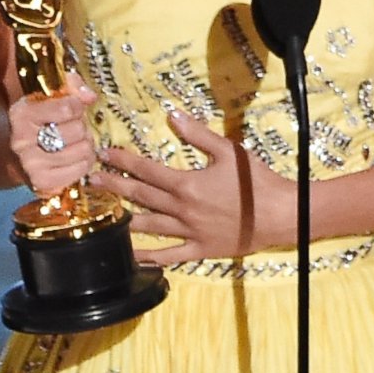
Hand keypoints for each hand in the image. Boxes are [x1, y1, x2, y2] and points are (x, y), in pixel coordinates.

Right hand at [5, 82, 99, 195]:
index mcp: (21, 114)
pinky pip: (81, 169)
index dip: (77, 107)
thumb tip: (90, 96)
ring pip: (83, 150)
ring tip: (76, 144)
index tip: (72, 110)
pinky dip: (84, 163)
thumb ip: (70, 86)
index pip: (67, 107)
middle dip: (81, 127)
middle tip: (74, 130)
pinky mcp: (43, 182)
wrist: (16, 158)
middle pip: (78, 129)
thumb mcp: (47, 98)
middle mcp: (23, 140)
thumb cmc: (37, 124)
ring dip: (86, 146)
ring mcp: (31, 164)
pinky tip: (75, 159)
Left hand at [90, 110, 296, 261]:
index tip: (104, 155)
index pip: (146, 170)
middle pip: (140, 197)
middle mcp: (182, 210)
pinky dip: (149, 257)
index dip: (123, 161)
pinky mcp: (199, 250)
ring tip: (104, 214)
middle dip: (114, 187)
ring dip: (124, 219)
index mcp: (186, 184)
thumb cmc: (257, 181)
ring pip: (149, 226)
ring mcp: (189, 233)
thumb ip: (197, 134)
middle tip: (93, 181)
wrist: (280, 215)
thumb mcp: (229, 150)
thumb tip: (172, 115)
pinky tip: (132, 256)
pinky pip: (169, 255)